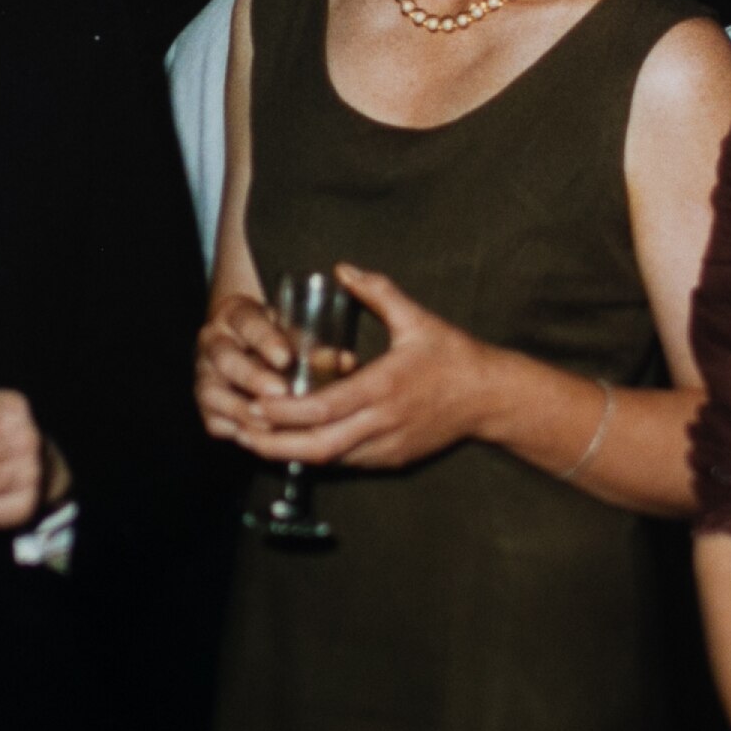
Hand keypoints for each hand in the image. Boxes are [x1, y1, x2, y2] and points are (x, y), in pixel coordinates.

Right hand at [196, 292, 299, 442]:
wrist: (242, 345)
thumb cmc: (277, 334)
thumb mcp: (291, 328)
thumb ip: (314, 344)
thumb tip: (345, 362)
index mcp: (235, 314)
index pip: (247, 322)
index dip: (265, 341)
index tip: (285, 358)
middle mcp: (213, 342)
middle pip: (225, 358)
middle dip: (252, 377)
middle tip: (280, 392)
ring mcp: (204, 374)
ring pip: (212, 392)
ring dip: (242, 409)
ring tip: (271, 423)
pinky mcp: (206, 404)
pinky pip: (214, 421)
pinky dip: (236, 431)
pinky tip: (260, 438)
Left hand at [232, 263, 490, 470]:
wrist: (490, 399)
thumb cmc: (453, 356)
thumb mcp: (417, 319)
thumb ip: (378, 292)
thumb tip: (342, 268)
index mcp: (385, 387)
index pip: (326, 408)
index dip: (286, 411)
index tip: (255, 404)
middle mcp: (383, 423)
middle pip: (319, 446)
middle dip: (275, 443)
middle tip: (240, 430)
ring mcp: (387, 446)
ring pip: (329, 460)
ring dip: (289, 452)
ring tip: (252, 439)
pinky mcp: (391, 459)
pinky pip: (346, 462)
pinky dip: (315, 455)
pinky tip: (289, 444)